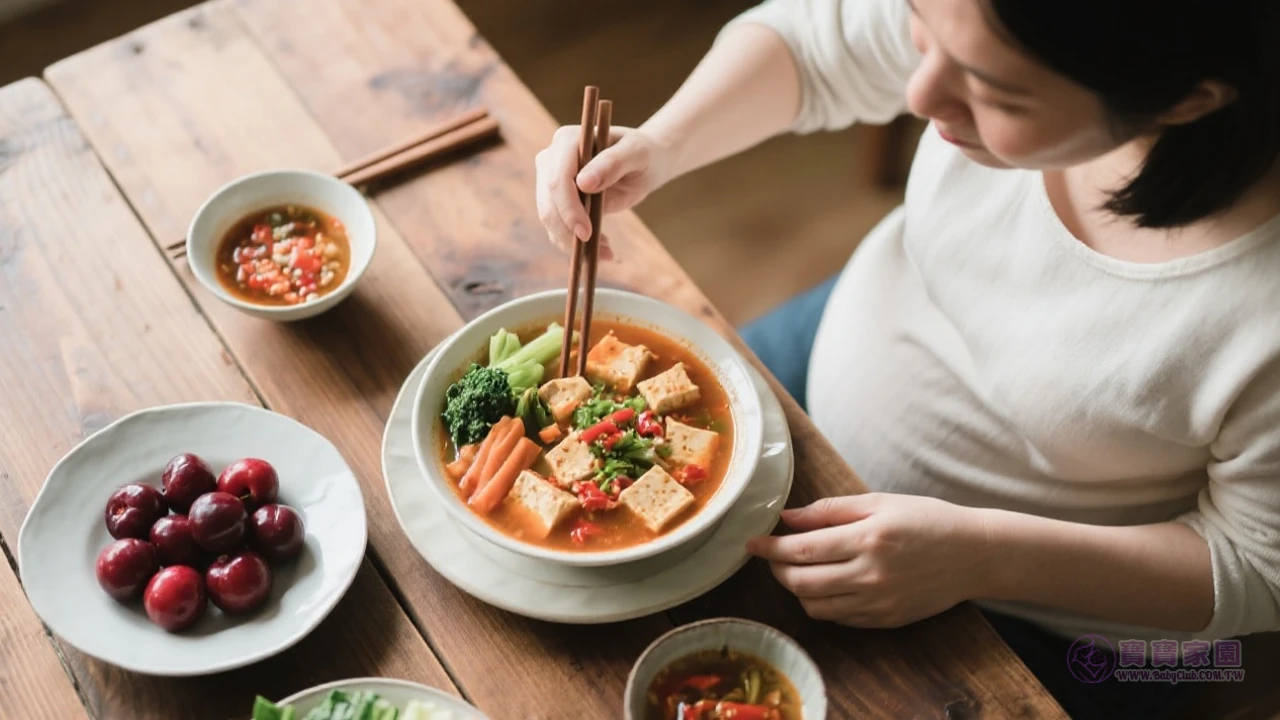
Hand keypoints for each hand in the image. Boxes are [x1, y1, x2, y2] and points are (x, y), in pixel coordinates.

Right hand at [534, 125, 674, 257]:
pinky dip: (576, 245)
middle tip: (598, 252)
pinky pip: (558, 227)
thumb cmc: (641, 154)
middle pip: (548, 202)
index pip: (558, 178)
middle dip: (568, 231)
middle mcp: (552, 159)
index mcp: (567, 141)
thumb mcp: (637, 154)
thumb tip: (583, 183)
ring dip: (573, 242)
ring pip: (550, 219)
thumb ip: (613, 163)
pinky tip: (603, 249)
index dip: (569, 208)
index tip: (586, 232)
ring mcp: (550, 180)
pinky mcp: (557, 201)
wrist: (641, 165)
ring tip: (607, 252)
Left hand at [747, 493, 991, 627]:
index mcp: (867, 539)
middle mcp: (870, 575)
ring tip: (795, 570)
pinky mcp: (885, 620)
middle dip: (777, 569)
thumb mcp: (879, 502)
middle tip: (771, 555)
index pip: (802, 550)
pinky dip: (821, 603)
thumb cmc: (926, 520)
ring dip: (796, 589)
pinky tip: (823, 585)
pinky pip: (839, 618)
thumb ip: (830, 510)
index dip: (770, 548)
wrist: (973, 554)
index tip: (752, 542)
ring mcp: (878, 602)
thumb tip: (788, 518)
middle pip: (802, 582)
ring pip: (816, 606)